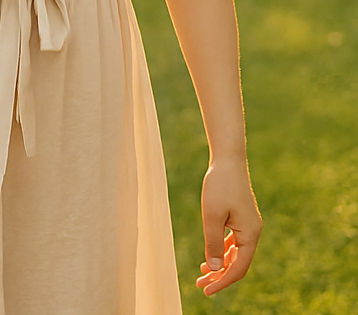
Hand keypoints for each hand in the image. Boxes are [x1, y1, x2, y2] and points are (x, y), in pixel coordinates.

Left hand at [195, 158, 260, 294]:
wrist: (227, 162)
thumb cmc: (219, 186)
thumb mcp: (212, 216)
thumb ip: (213, 243)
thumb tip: (216, 269)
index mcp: (250, 235)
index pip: (239, 268)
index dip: (223, 281)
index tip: (206, 290)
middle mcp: (253, 233)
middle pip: (238, 263)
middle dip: (220, 276)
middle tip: (200, 285)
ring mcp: (248, 226)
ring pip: (236, 254)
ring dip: (220, 265)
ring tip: (202, 274)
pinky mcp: (241, 220)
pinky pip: (234, 243)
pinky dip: (223, 252)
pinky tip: (211, 257)